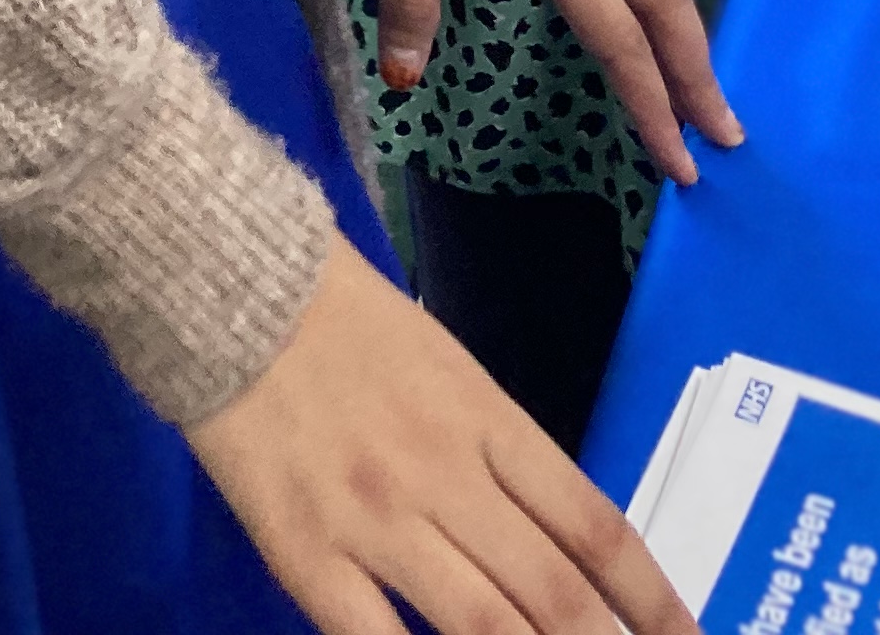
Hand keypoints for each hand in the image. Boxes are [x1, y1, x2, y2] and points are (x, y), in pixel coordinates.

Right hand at [189, 234, 700, 634]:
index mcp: (486, 418)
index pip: (594, 528)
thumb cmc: (343, 319)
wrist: (228, 279)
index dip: (651, 601)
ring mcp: (375, 520)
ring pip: (482, 630)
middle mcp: (445, 475)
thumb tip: (558, 549)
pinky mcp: (304, 555)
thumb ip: (499, 456)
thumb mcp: (446, 367)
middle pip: (553, 595)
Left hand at [372, 0, 740, 185]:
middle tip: (723, 139)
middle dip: (697, 74)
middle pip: (666, 7)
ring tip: (697, 95)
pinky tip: (639, 26)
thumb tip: (401, 76)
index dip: (651, 106)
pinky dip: (654, 7)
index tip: (680, 165)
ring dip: (683, 40)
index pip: (618, 38)